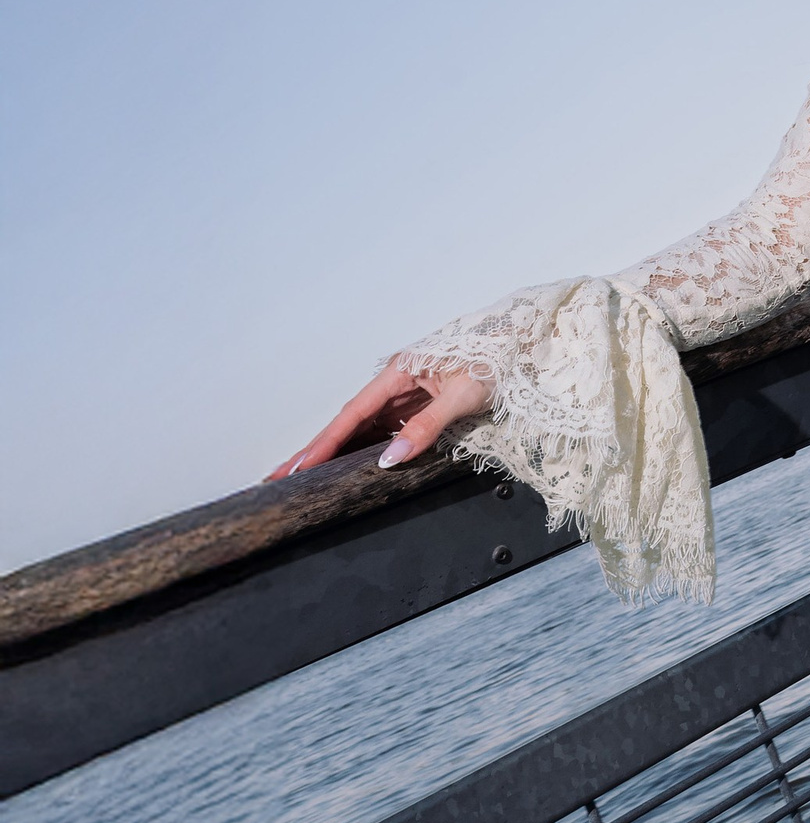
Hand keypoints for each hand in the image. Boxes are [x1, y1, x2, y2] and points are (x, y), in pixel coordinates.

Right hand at [267, 363, 491, 481]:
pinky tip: (345, 466)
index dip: (326, 442)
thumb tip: (392, 456)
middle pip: (348, 422)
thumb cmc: (495, 361)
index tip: (301, 465)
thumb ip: (427, 426)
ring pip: (361, 428)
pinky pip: (382, 429)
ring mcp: (403, 394)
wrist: (518, 346)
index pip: (354, 413)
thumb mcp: (462, 396)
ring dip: (334, 451)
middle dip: (315, 449)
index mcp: (399, 372)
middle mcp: (395, 382)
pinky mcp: (415, 404)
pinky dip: (361, 448)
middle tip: (278, 476)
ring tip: (302, 476)